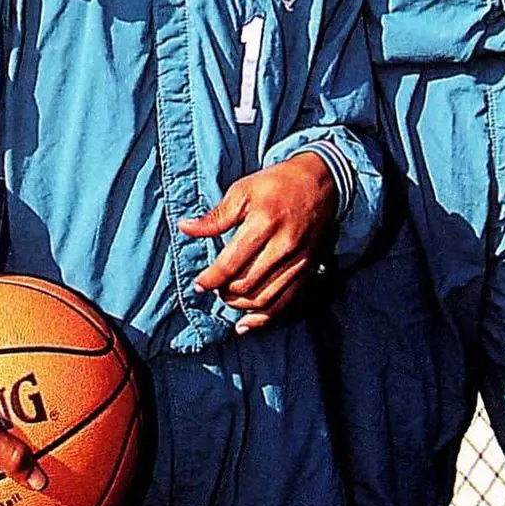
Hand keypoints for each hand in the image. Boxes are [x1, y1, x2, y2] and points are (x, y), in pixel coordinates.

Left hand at [179, 153, 338, 333]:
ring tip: (227, 298)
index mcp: (263, 224)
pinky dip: (264, 318)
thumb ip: (215, 217)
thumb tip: (185, 228)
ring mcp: (297, 261)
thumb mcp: (242, 191)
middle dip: (224, 292)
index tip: (199, 284)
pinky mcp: (307, 269)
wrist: (319, 181)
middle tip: (214, 287)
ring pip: (264, 298)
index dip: (211, 279)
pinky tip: (246, 323)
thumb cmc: (276, 184)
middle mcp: (282, 246)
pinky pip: (285, 303)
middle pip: (246, 285)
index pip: (231, 263)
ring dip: (240, 305)